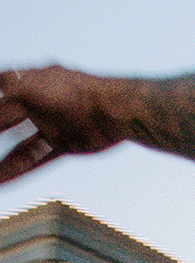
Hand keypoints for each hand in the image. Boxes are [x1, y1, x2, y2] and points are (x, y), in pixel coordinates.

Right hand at [0, 64, 133, 184]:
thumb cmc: (71, 92)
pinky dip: (20, 170)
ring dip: (3, 160)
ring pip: (19, 146)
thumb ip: (1, 100)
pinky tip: (3, 180)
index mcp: (26, 82)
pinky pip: (38, 159)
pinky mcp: (65, 144)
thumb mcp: (27, 90)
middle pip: (4, 121)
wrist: (115, 109)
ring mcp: (50, 125)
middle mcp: (36, 104)